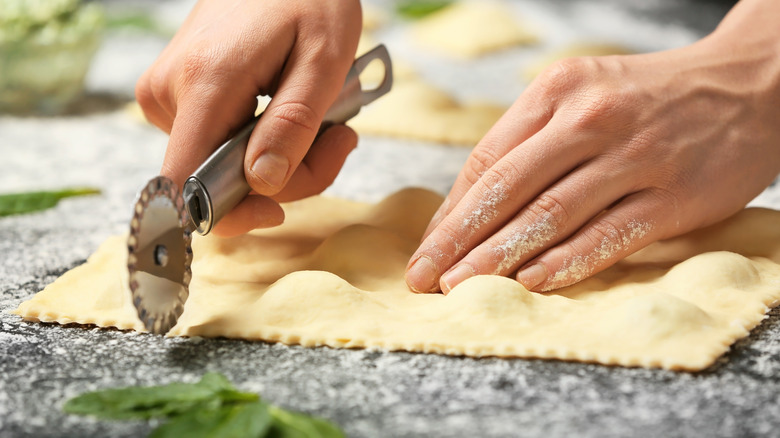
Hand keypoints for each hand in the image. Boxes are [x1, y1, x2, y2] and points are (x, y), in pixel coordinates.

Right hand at [136, 0, 361, 235]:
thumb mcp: (323, 61)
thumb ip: (293, 125)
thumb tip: (261, 184)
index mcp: (205, 83)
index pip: (186, 184)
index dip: (230, 214)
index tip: (279, 209)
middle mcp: (168, 91)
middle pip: (216, 180)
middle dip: (284, 177)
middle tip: (339, 140)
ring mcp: (166, 92)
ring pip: (221, 165)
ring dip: (279, 158)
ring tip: (321, 120)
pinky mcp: (175, 93)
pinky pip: (217, 143)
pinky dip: (261, 142)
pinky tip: (290, 113)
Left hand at [405, 0, 779, 292]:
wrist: (749, 83)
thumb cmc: (647, 98)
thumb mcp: (583, 95)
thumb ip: (529, 144)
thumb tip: (469, 208)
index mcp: (557, 90)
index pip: (487, 161)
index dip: (451, 212)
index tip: (427, 250)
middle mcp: (590, 118)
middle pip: (507, 189)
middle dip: (458, 240)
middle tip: (425, 279)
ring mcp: (634, 156)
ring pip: (550, 214)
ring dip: (498, 258)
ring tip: (461, 288)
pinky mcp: (674, 194)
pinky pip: (608, 234)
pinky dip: (566, 262)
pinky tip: (530, 284)